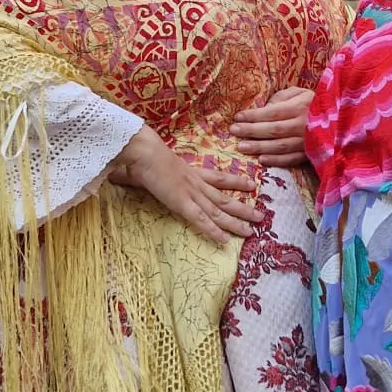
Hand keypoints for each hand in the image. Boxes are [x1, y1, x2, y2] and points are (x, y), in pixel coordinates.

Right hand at [112, 128, 260, 242]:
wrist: (141, 150)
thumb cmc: (141, 153)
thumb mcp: (150, 163)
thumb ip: (147, 171)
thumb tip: (128, 172)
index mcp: (189, 171)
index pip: (218, 177)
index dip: (235, 181)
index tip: (251, 184)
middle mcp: (195, 182)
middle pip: (224, 197)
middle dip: (244, 207)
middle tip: (262, 216)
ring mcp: (190, 193)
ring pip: (219, 211)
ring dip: (236, 222)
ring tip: (252, 231)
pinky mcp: (181, 203)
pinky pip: (201, 220)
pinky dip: (213, 231)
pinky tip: (224, 240)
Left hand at [232, 87, 313, 168]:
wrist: (342, 119)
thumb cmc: (315, 103)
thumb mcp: (300, 92)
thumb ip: (282, 97)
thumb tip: (264, 108)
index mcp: (300, 107)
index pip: (272, 112)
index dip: (253, 116)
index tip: (237, 117)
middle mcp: (303, 125)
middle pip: (273, 130)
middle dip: (251, 131)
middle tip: (234, 132)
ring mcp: (307, 141)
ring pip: (280, 146)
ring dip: (259, 147)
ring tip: (242, 147)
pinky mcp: (311, 154)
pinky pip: (292, 159)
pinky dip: (276, 161)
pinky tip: (262, 160)